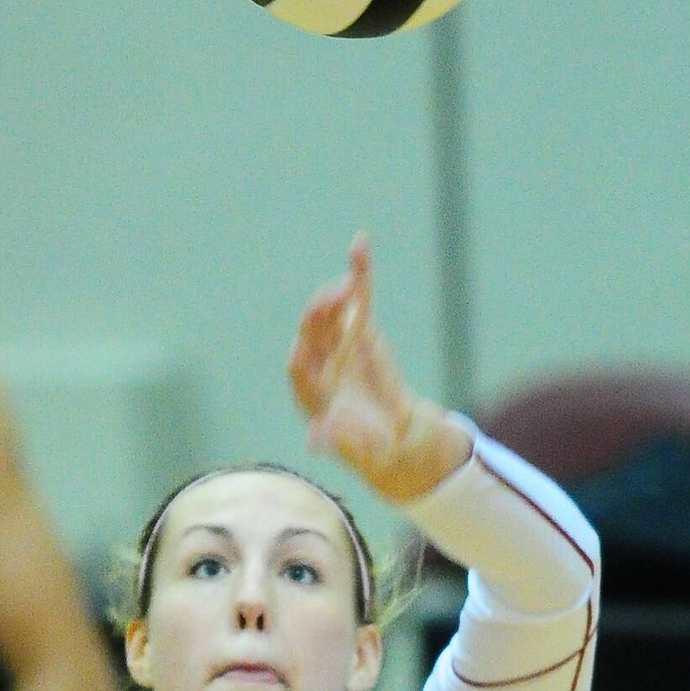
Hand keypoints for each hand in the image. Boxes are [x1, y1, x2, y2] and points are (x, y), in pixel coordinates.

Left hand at [288, 234, 469, 503]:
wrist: (390, 432)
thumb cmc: (367, 445)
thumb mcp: (356, 447)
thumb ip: (336, 440)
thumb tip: (314, 443)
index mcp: (311, 393)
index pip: (299, 374)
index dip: (299, 363)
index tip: (299, 355)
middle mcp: (319, 363)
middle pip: (312, 336)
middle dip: (316, 319)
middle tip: (324, 303)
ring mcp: (337, 342)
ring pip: (332, 312)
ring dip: (336, 296)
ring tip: (346, 285)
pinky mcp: (358, 327)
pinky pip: (358, 298)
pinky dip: (359, 272)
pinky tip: (359, 243)